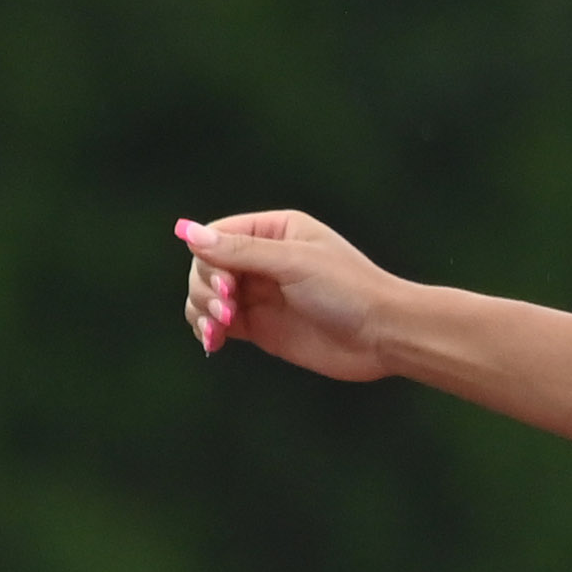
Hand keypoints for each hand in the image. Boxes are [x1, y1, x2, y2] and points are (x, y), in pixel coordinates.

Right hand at [175, 209, 399, 380]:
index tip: (226, 286)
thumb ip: (240, 251)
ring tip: (217, 331)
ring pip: (209, 296)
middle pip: (207, 267)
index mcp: (273, 231)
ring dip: (201, 311)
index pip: (217, 237)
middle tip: (226, 312)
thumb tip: (185, 231)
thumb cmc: (349, 290)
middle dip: (206, 289)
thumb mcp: (293, 263)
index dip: (209, 261)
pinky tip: (212, 341)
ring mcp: (261, 295)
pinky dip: (209, 331)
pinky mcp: (263, 328)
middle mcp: (262, 260)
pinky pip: (221, 325)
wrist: (385, 336)